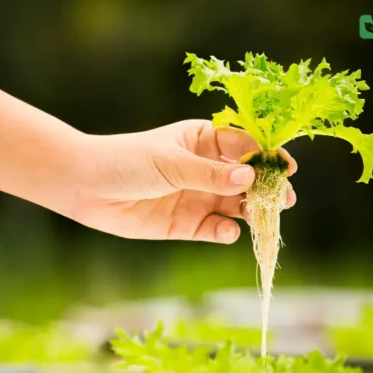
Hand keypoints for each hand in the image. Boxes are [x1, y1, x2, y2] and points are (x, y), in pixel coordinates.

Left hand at [70, 120, 296, 243]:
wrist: (87, 187)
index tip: (285, 167)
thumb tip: (250, 177)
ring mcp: (198, 196)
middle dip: (266, 189)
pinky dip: (225, 231)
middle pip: (246, 179)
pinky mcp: (187, 224)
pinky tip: (228, 231)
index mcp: (204, 140)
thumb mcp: (171, 163)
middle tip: (285, 199)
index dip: (266, 156)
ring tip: (264, 218)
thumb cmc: (127, 160)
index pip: (244, 145)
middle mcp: (206, 168)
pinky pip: (215, 229)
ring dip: (251, 212)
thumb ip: (210, 173)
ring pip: (235, 206)